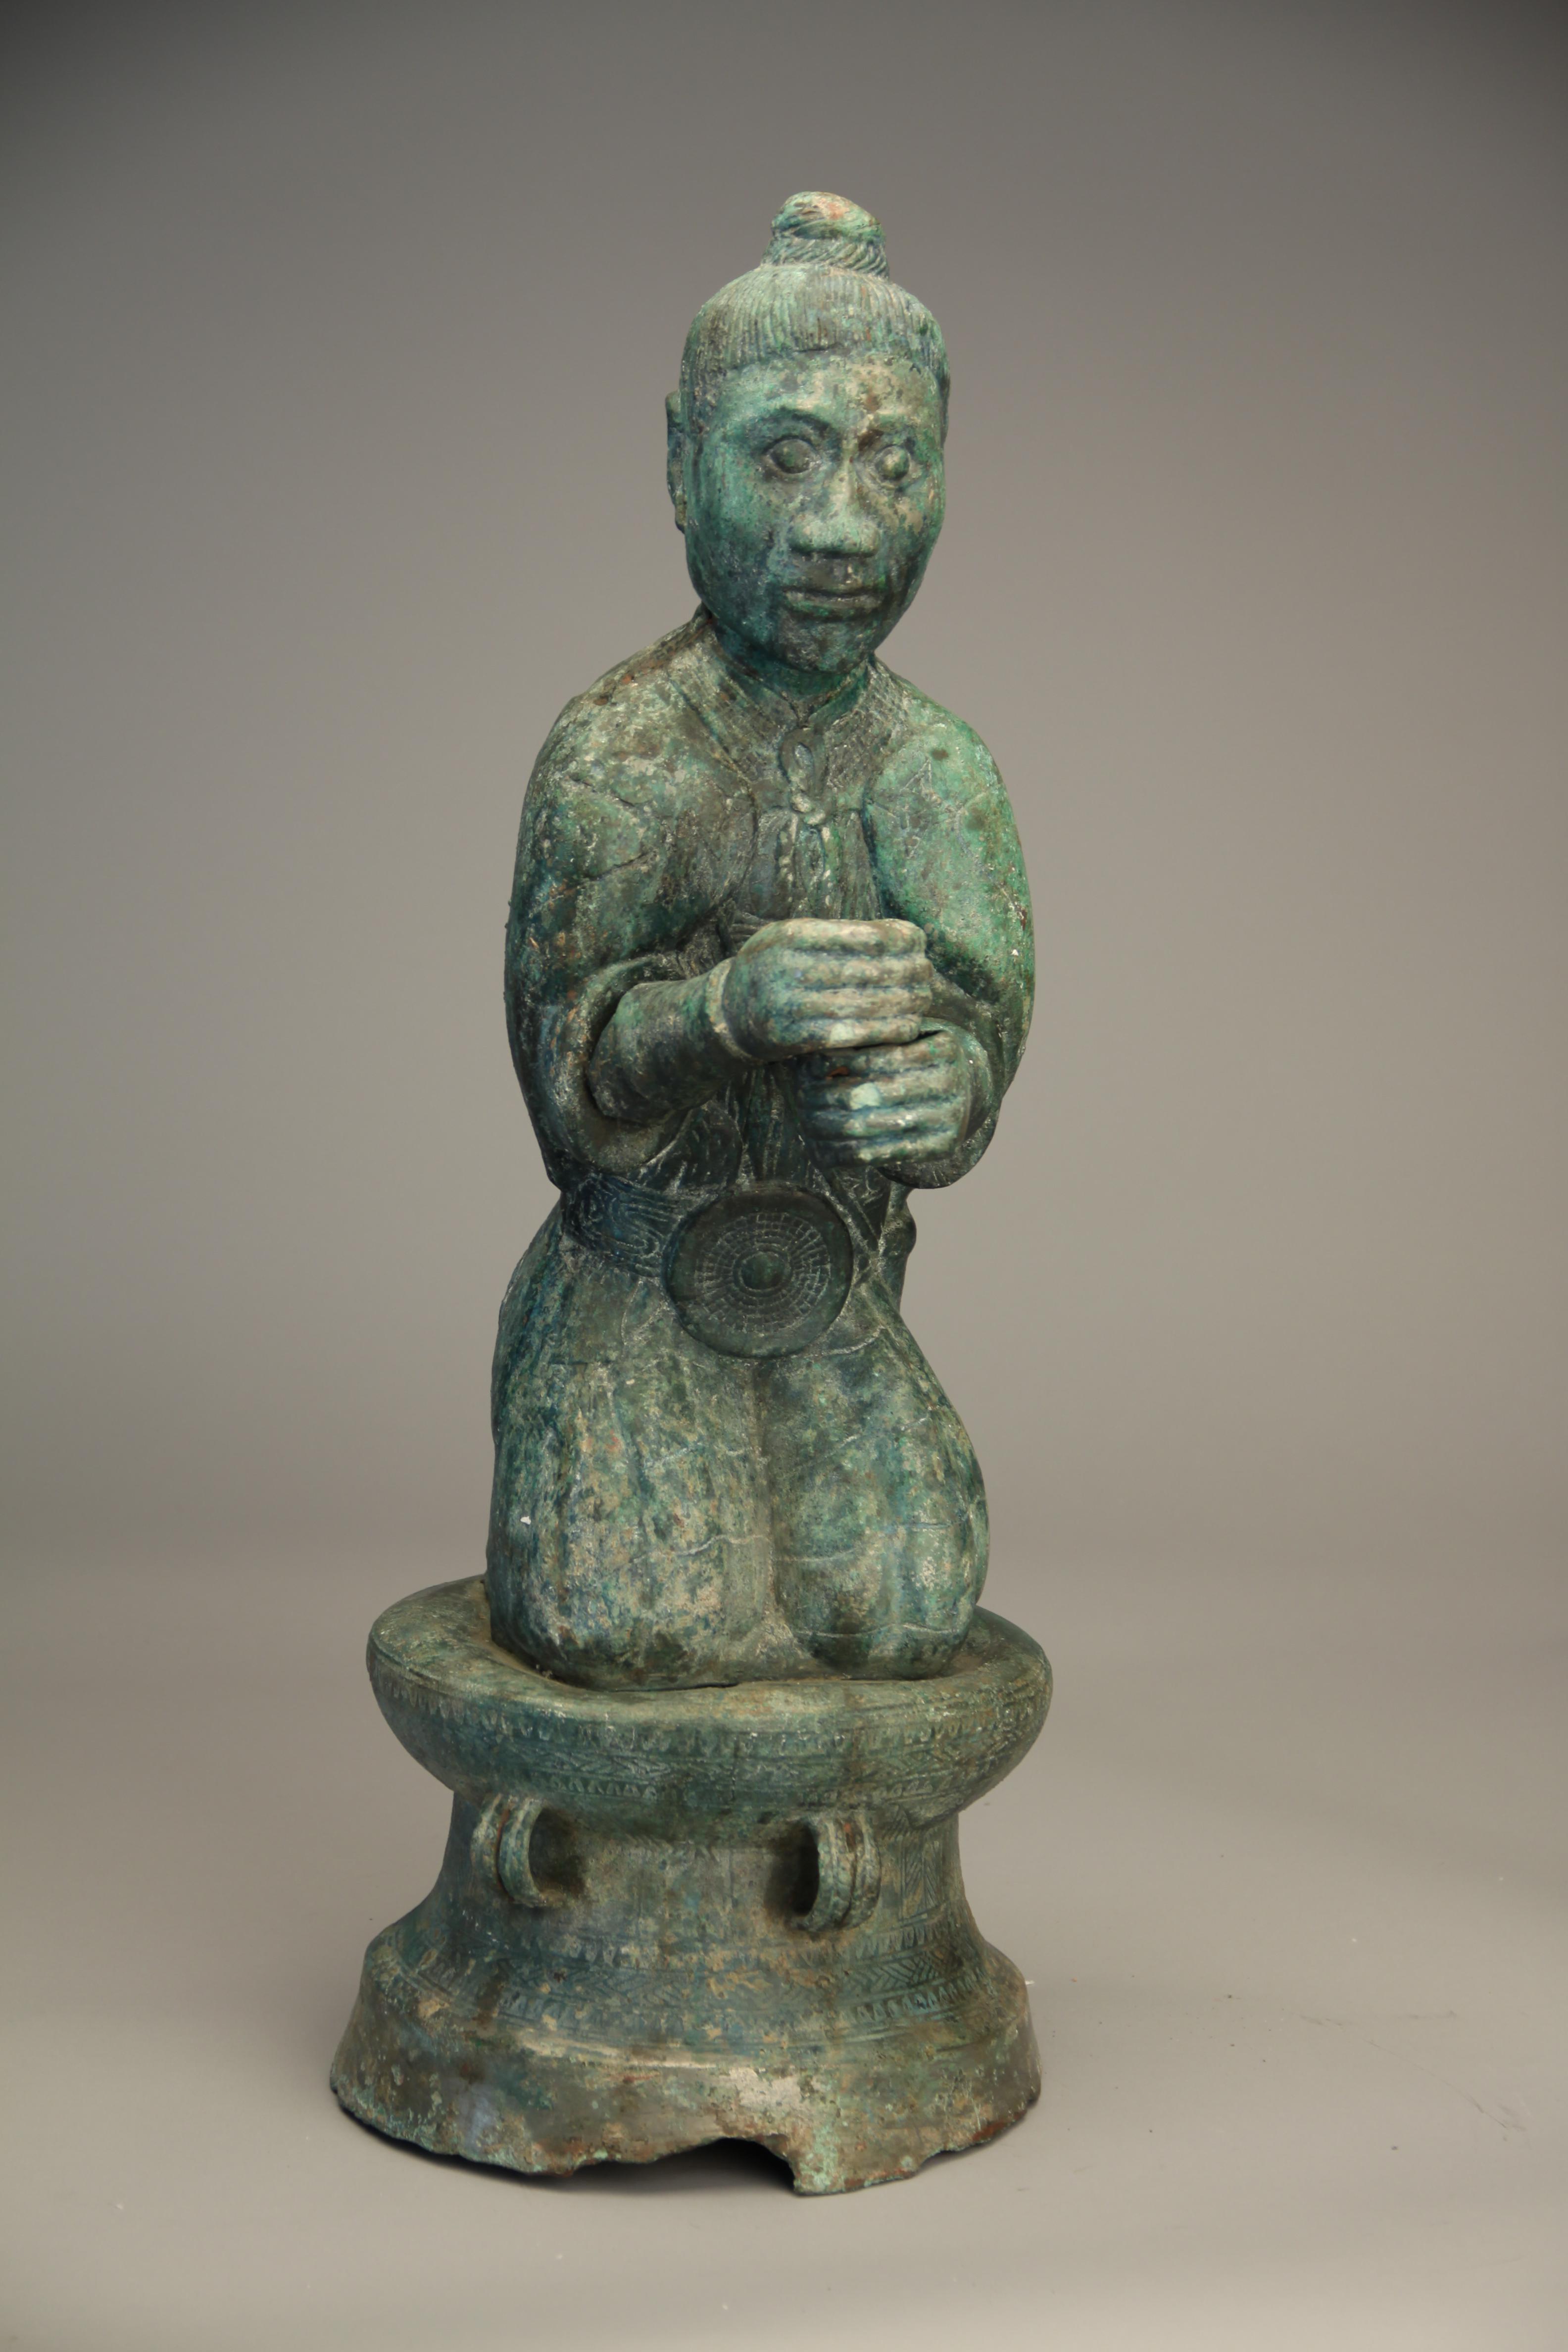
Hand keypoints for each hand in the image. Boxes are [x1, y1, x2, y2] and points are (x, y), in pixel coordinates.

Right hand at [718, 918, 931, 1061]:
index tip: (918, 943)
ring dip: (903, 1002)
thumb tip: (899, 933)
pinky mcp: (795, 1037)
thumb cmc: (774, 969)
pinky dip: (884, 1030)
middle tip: (928, 974)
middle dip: (907, 971)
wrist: (728, 1014)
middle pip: (867, 969)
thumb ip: (834, 933)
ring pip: (864, 1003)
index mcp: (792, 934)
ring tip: (924, 999)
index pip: (861, 934)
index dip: (899, 939)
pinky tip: (906, 1027)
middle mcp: (788, 967)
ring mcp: (790, 1004)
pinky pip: (851, 1034)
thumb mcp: (791, 937)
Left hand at [793, 1029, 974, 1165]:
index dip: (836, 1062)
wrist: (964, 1089)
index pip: (875, 1058)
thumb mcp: (901, 1035)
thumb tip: (810, 1055)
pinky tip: (822, 1148)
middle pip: (872, 1093)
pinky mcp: (943, 1147)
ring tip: (804, 1120)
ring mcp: (951, 1118)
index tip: (805, 1064)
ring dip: (831, 1126)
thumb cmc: (918, 1054)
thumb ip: (869, 1036)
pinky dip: (847, 1153)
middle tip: (798, 1097)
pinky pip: (883, 1154)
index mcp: (945, 1048)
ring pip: (874, 1126)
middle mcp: (953, 1084)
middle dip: (829, 1096)